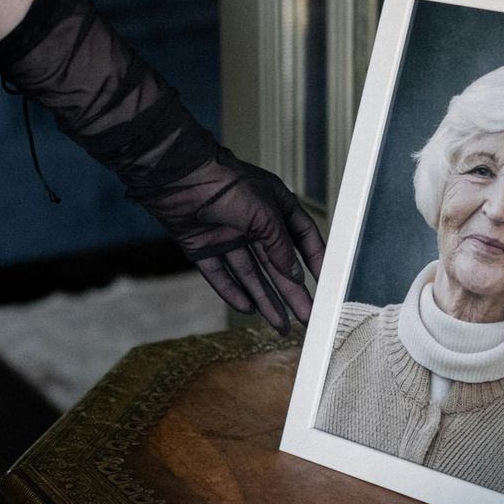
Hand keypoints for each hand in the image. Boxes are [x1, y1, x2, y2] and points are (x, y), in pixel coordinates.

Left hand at [131, 148, 326, 332]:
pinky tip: (247, 309)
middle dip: (292, 292)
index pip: (302, 238)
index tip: (326, 285)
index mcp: (275, 206)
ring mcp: (228, 236)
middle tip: (306, 316)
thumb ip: (281, 246)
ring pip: (251, 274)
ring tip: (281, 325)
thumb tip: (294, 274)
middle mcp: (253, 223)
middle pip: (277, 264)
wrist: (177, 178)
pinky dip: (233, 292)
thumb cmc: (224, 183)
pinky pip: (221, 275)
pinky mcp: (203, 248)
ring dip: (266, 299)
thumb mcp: (265, 214)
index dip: (315, 261)